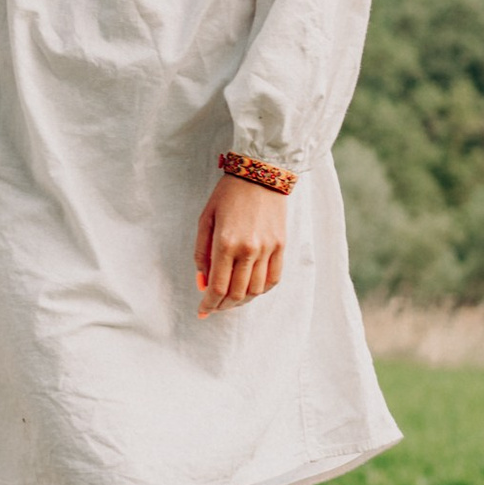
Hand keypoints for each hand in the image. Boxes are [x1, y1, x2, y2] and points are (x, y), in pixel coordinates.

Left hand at [195, 172, 286, 315]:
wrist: (260, 173)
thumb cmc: (228, 195)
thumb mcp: (206, 220)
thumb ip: (201, 253)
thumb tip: (203, 282)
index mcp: (226, 242)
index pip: (218, 286)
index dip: (209, 303)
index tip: (202, 311)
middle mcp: (249, 249)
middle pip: (236, 293)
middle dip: (223, 305)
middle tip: (214, 307)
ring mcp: (268, 249)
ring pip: (256, 290)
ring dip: (241, 300)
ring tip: (230, 300)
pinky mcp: (281, 246)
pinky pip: (273, 279)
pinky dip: (261, 290)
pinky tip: (250, 289)